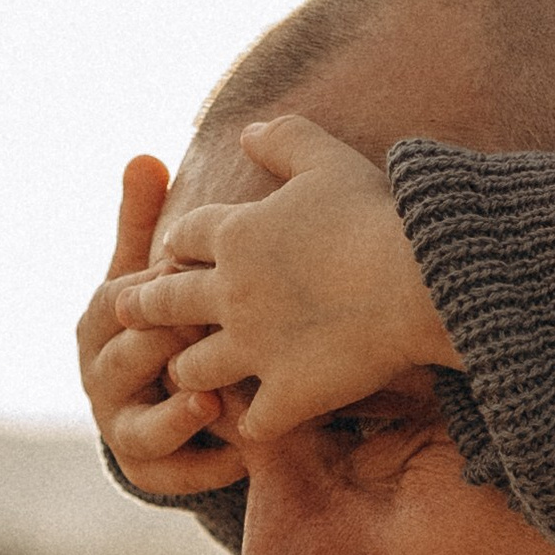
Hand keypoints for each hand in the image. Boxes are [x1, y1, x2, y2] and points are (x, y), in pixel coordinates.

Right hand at [79, 157, 252, 493]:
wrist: (150, 402)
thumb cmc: (155, 323)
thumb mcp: (144, 274)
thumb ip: (143, 221)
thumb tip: (144, 154)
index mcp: (99, 324)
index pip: (116, 301)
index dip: (147, 287)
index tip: (180, 268)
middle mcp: (100, 378)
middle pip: (125, 361)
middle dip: (161, 347)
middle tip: (200, 332)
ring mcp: (121, 427)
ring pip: (141, 425)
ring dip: (175, 413)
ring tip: (209, 400)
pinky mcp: (148, 471)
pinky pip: (170, 474)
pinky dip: (203, 464)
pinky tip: (241, 453)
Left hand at [116, 118, 459, 440]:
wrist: (423, 281)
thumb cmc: (378, 215)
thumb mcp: (327, 159)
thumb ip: (284, 139)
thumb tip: (246, 131)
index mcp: (234, 234)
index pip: (183, 237)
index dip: (179, 245)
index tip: (175, 254)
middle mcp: (229, 295)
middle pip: (166, 303)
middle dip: (146, 308)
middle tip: (131, 313)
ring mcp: (253, 350)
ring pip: (192, 369)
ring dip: (189, 370)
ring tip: (189, 373)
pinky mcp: (285, 396)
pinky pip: (250, 422)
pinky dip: (251, 423)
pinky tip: (256, 421)